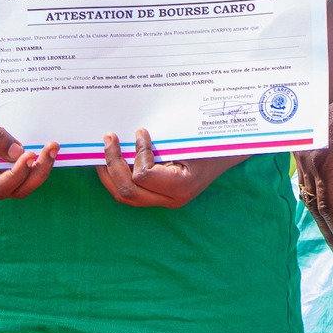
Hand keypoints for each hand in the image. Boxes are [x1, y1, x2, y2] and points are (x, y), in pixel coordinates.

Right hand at [0, 90, 58, 198]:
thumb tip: (17, 153)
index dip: (16, 175)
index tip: (30, 153)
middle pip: (12, 189)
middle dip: (35, 174)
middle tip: (51, 148)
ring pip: (18, 184)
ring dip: (38, 170)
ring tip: (53, 147)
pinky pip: (18, 171)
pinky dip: (34, 164)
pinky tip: (44, 148)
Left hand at [98, 129, 240, 208]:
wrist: (229, 155)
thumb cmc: (212, 143)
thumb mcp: (191, 139)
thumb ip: (163, 141)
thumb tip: (134, 131)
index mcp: (181, 186)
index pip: (143, 175)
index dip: (137, 153)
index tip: (141, 132)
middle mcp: (172, 199)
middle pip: (128, 190)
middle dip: (112, 163)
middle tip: (109, 138)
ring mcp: (165, 201)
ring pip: (125, 196)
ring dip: (110, 173)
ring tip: (103, 151)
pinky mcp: (159, 197)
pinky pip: (132, 192)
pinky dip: (117, 177)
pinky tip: (112, 161)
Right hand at [294, 81, 332, 261]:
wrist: (328, 73)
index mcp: (323, 161)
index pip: (330, 206)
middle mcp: (306, 163)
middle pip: (315, 208)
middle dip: (329, 234)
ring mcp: (299, 156)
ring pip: (307, 198)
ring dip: (320, 221)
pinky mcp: (299, 149)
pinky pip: (303, 184)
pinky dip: (312, 202)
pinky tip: (320, 210)